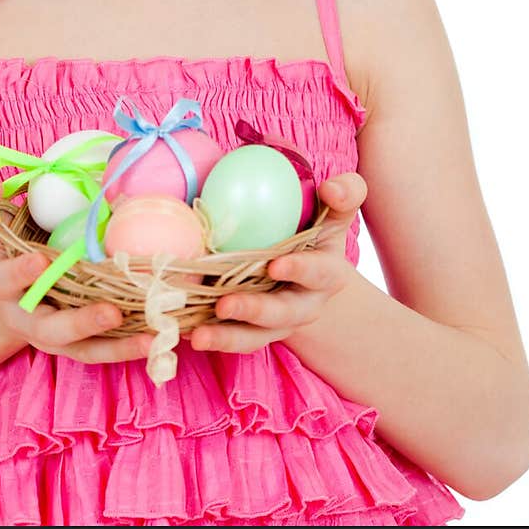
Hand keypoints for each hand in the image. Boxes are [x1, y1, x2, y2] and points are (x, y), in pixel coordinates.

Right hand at [0, 177, 153, 363]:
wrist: (4, 289)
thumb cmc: (0, 244)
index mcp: (0, 284)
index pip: (5, 280)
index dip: (21, 272)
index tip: (40, 260)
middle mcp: (25, 316)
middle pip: (49, 328)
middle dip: (79, 322)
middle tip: (110, 312)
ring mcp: (52, 336)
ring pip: (81, 348)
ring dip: (114, 345)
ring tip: (149, 336)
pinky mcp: (75, 345)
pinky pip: (100, 352)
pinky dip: (126, 349)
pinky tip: (155, 339)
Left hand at [188, 171, 366, 353]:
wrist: (303, 269)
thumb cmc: (314, 229)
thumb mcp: (333, 211)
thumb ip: (344, 194)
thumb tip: (332, 188)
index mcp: (327, 274)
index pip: (319, 272)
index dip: (300, 270)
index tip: (275, 264)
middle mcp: (304, 305)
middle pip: (283, 313)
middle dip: (255, 311)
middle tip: (225, 304)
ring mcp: (276, 324)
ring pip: (254, 337)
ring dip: (227, 337)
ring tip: (199, 335)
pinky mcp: (251, 333)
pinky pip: (229, 340)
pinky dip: (208, 338)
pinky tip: (184, 333)